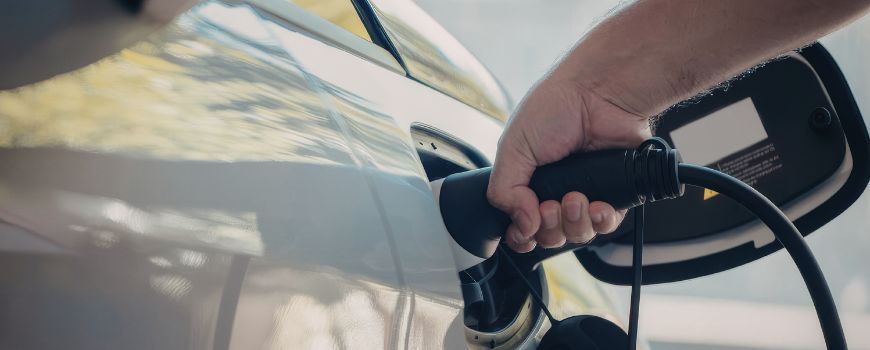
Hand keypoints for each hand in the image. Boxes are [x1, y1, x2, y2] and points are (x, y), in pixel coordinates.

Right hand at [487, 78, 651, 251]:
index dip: (522, 236)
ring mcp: (586, 192)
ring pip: (577, 234)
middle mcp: (556, 190)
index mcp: (528, 181)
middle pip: (549, 236)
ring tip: (574, 199)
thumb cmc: (556, 107)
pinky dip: (600, 220)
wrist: (599, 93)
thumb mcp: (513, 147)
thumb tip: (522, 226)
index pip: (520, 226)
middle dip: (548, 228)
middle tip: (549, 206)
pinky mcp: (614, 192)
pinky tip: (596, 204)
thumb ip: (504, 191)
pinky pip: (607, 224)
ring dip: (573, 223)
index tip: (525, 231)